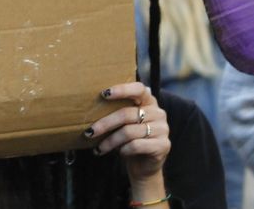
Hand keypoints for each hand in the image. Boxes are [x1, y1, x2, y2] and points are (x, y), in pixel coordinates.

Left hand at [87, 82, 168, 199]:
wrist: (144, 165)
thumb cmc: (128, 139)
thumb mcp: (122, 122)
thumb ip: (116, 109)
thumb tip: (89, 102)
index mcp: (149, 102)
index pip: (139, 89)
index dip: (122, 90)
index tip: (103, 94)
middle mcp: (158, 113)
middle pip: (127, 114)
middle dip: (104, 124)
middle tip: (89, 132)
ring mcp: (163, 129)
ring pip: (129, 131)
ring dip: (110, 141)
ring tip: (100, 148)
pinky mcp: (164, 145)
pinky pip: (136, 145)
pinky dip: (124, 150)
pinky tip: (120, 153)